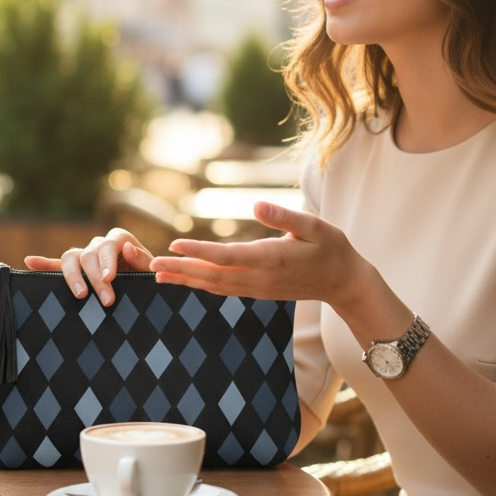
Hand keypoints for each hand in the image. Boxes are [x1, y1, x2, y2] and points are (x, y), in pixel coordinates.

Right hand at [24, 229, 152, 304]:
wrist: (144, 288)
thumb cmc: (149, 278)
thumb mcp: (152, 270)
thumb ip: (143, 260)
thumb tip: (128, 248)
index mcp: (120, 239)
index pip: (110, 243)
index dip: (108, 260)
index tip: (110, 278)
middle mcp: (99, 244)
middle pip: (90, 255)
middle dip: (96, 278)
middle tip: (107, 301)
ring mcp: (85, 256)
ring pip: (71, 257)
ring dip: (72, 275)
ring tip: (79, 294)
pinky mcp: (76, 269)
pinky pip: (56, 264)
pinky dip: (43, 263)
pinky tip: (29, 262)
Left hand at [149, 201, 361, 304]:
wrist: (344, 282)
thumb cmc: (331, 248)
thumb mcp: (314, 226)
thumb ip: (284, 217)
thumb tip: (256, 205)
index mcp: (270, 259)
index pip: (226, 256)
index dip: (199, 251)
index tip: (174, 245)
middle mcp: (259, 277)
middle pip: (212, 275)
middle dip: (181, 270)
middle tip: (151, 265)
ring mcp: (257, 288)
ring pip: (215, 286)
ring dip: (186, 280)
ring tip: (159, 275)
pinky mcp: (258, 291)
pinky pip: (224, 290)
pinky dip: (202, 285)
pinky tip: (187, 280)